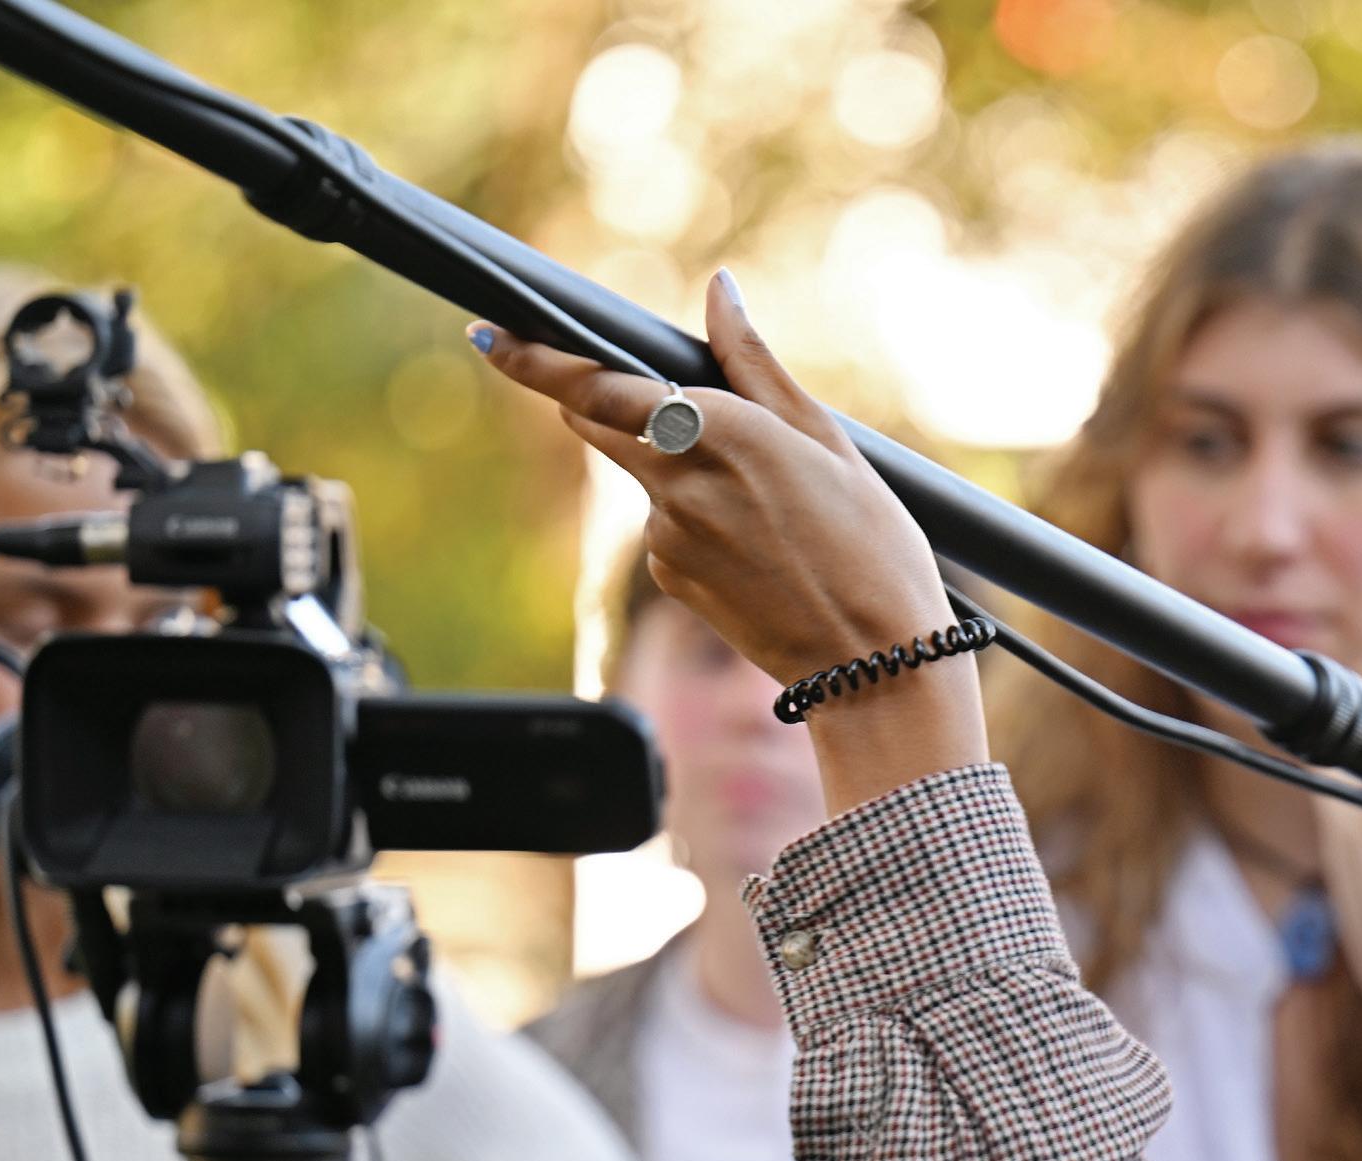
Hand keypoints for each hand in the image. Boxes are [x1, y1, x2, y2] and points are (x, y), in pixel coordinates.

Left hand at [471, 277, 987, 812]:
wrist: (872, 667)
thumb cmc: (872, 547)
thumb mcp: (829, 441)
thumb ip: (757, 364)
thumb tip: (719, 292)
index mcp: (718, 431)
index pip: (597, 386)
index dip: (536, 361)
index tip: (490, 338)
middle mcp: (677, 482)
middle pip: (598, 422)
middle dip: (607, 401)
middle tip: (678, 411)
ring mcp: (666, 536)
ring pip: (644, 475)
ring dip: (677, 467)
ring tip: (773, 507)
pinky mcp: (669, 578)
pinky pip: (665, 526)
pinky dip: (697, 519)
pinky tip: (761, 546)